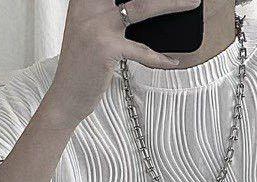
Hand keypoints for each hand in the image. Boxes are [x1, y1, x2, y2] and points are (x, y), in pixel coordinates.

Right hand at [45, 0, 201, 126]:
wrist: (66, 98)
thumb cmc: (82, 69)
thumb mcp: (89, 35)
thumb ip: (109, 18)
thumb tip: (142, 11)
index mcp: (83, 2)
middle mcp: (88, 8)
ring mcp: (97, 26)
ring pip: (142, 7)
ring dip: (171, 4)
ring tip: (190, 3)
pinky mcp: (106, 48)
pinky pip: (143, 51)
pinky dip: (160, 59)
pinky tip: (172, 61)